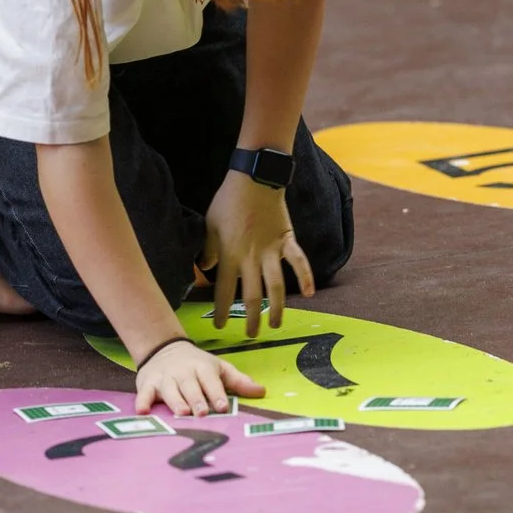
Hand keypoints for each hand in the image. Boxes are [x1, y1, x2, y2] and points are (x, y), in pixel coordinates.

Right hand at [135, 339, 263, 416]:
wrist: (164, 348)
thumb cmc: (197, 365)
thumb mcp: (218, 368)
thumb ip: (238, 381)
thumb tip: (262, 391)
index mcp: (202, 367)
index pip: (210, 380)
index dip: (216, 393)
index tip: (222, 406)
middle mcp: (183, 372)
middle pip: (190, 386)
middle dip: (196, 399)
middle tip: (202, 413)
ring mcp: (164, 377)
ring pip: (169, 390)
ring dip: (174, 401)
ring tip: (181, 412)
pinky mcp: (147, 383)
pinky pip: (144, 393)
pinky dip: (142, 401)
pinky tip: (142, 410)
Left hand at [202, 169, 313, 333]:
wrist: (254, 178)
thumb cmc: (228, 201)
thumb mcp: (209, 225)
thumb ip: (207, 250)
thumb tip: (203, 269)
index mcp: (229, 254)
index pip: (223, 290)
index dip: (221, 310)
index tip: (221, 325)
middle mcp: (251, 257)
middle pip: (250, 295)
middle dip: (250, 317)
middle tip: (251, 334)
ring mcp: (271, 250)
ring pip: (275, 286)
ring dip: (276, 308)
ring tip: (275, 325)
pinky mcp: (287, 240)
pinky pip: (299, 261)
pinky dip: (305, 276)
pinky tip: (309, 294)